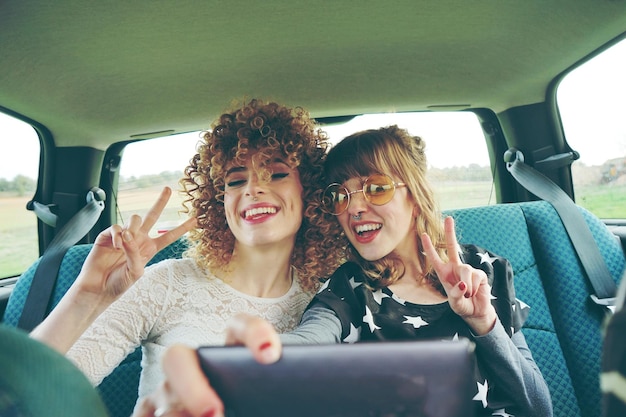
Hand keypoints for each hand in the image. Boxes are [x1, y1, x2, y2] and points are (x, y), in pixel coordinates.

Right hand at [77, 187, 195, 301]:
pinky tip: (115, 247)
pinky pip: (116, 227)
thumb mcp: (135, 272)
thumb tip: (128, 235)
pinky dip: (116, 235)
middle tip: (168, 189)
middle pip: (152, 216)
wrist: (98, 288)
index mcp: (150, 249)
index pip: (169, 236)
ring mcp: (123, 236)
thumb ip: (135, 253)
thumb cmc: (119, 283)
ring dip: (132, 228)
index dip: (182, 228)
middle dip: (160, 202)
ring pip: (134, 219)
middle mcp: (139, 239)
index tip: (196, 220)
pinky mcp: (108, 235)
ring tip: (126, 241)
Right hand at [132, 314, 281, 416]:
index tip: (270, 355)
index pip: (238, 327)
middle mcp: (193, 363)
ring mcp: (168, 387)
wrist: (231, 404)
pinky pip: (143, 414)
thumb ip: (268, 389)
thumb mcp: (262, 392)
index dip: (254, 333)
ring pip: (161, 393)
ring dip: (175, 411)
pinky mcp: (151, 409)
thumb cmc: (254, 399)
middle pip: (178, 357)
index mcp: (229, 351)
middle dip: (192, 385)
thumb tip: (284, 391)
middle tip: (215, 412)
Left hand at [421, 216, 496, 334]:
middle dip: (450, 232)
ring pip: (465, 270)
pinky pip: (475, 277)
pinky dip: (473, 287)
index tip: (423, 234)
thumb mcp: (455, 303)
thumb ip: (455, 294)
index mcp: (444, 274)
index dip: (429, 247)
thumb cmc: (462, 306)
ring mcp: (468, 270)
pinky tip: (474, 292)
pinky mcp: (479, 274)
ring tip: (467, 294)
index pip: (435, 258)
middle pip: (452, 246)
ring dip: (466, 286)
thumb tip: (463, 284)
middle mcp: (455, 268)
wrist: (476, 312)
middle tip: (449, 218)